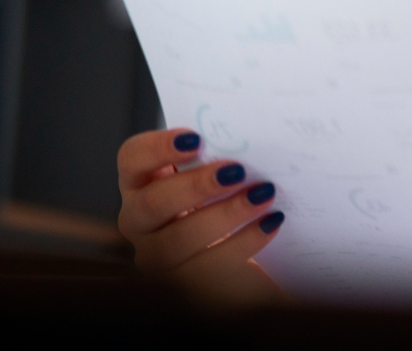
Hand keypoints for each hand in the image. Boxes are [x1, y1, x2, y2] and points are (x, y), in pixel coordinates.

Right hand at [117, 128, 285, 304]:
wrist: (245, 261)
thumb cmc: (228, 204)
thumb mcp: (217, 178)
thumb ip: (221, 156)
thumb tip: (254, 131)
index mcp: (143, 183)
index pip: (132, 159)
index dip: (157, 147)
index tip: (195, 139)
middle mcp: (140, 222)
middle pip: (152, 203)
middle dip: (195, 186)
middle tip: (236, 171)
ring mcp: (156, 258)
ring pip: (177, 242)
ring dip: (224, 215)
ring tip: (263, 195)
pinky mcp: (183, 287)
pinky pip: (209, 268)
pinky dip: (244, 242)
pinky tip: (271, 222)